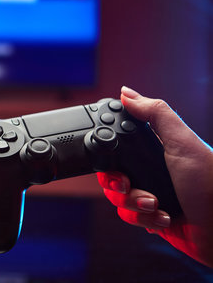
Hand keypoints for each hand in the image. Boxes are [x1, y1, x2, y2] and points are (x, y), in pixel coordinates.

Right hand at [97, 86, 212, 266]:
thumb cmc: (210, 182)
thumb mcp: (181, 142)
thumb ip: (155, 113)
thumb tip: (126, 92)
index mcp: (154, 151)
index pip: (117, 150)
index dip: (109, 159)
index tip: (117, 166)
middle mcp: (150, 172)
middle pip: (111, 177)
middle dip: (119, 186)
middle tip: (130, 186)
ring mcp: (150, 194)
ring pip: (118, 199)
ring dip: (135, 204)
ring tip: (156, 205)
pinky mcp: (152, 217)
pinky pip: (130, 217)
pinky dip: (145, 219)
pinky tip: (163, 217)